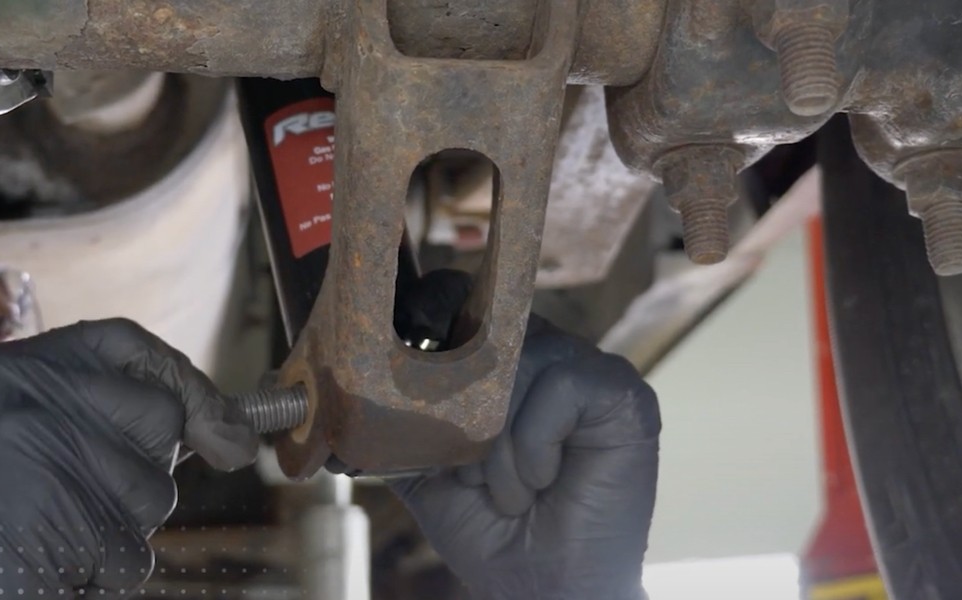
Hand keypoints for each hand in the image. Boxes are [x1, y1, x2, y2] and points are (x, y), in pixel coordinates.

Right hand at [0, 319, 257, 597]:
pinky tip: (53, 564)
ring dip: (122, 526)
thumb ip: (104, 416)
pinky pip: (131, 546)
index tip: (225, 426)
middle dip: (147, 467)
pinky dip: (105, 568)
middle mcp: (24, 395)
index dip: (180, 376)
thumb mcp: (18, 441)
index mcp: (6, 370)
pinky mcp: (60, 510)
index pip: (122, 342)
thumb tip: (232, 431)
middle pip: (158, 414)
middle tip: (87, 498)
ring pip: (154, 487)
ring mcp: (41, 450)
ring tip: (52, 533)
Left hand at [390, 273, 660, 599]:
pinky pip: (560, 386)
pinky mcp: (621, 392)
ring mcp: (586, 368)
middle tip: (472, 472)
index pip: (461, 300)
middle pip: (488, 328)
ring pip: (522, 360)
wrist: (541, 589)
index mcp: (503, 364)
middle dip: (465, 410)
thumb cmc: (493, 533)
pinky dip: (536, 446)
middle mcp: (546, 353)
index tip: (412, 375)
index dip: (432, 325)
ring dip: (500, 444)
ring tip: (514, 492)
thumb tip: (340, 396)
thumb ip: (395, 427)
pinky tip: (546, 482)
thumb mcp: (425, 471)